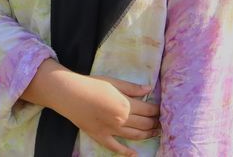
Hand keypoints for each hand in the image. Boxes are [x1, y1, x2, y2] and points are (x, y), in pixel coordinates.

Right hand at [20, 60, 160, 155]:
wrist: (70, 94)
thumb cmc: (92, 84)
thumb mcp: (114, 82)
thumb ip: (132, 88)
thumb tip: (149, 89)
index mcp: (125, 104)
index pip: (148, 109)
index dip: (157, 110)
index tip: (162, 110)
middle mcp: (121, 119)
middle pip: (144, 124)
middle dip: (155, 123)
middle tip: (161, 122)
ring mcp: (111, 130)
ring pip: (134, 136)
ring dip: (147, 135)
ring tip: (155, 133)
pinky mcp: (101, 137)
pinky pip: (115, 147)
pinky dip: (126, 152)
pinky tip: (134, 154)